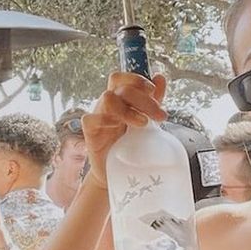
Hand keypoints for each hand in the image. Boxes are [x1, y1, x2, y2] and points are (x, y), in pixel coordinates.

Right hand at [81, 71, 167, 187]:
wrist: (115, 171)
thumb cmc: (129, 145)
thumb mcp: (147, 122)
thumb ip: (153, 101)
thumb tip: (160, 78)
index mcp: (119, 99)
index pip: (122, 78)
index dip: (137, 80)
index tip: (153, 91)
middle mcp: (107, 104)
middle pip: (120, 87)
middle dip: (144, 99)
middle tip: (160, 116)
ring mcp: (98, 116)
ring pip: (108, 98)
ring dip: (128, 109)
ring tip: (143, 124)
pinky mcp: (90, 132)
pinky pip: (91, 119)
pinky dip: (106, 120)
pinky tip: (120, 130)